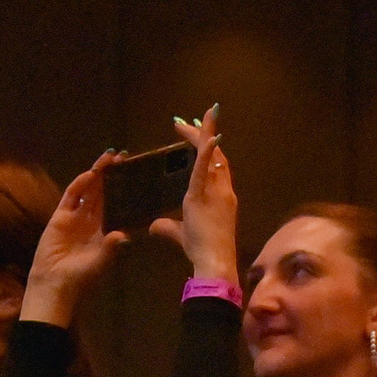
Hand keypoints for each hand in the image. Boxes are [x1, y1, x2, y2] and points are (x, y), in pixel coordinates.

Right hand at [22, 157, 128, 326]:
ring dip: (97, 174)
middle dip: (112, 174)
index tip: (135, 172)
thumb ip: (111, 246)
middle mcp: (91, 220)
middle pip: (103, 191)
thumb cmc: (80, 276)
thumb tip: (122, 234)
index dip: (124, 187)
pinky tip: (89, 174)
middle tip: (124, 156)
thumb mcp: (101, 261)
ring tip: (109, 157)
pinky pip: (71, 197)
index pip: (116, 202)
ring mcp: (75, 217)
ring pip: (88, 190)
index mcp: (104, 229)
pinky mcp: (59, 218)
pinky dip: (79, 185)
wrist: (55, 284)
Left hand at [150, 106, 237, 284]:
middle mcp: (222, 190)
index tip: (201, 133)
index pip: (215, 166)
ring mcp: (216, 192)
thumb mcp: (181, 234)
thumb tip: (154, 225)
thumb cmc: (201, 250)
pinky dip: (206, 153)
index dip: (209, 149)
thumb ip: (169, 227)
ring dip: (205, 135)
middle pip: (215, 155)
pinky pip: (205, 170)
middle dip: (206, 134)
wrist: (214, 261)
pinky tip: (206, 137)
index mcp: (219, 196)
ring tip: (200, 116)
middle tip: (198, 116)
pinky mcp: (204, 197)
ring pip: (212, 156)